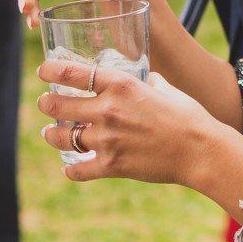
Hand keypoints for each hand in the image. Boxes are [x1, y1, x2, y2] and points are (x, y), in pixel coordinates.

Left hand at [36, 61, 233, 186]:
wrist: (200, 150)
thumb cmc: (188, 115)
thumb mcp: (165, 88)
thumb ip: (148, 82)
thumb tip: (145, 80)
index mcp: (120, 85)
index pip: (72, 73)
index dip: (50, 70)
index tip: (42, 70)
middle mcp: (107, 110)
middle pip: (57, 106)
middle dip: (46, 104)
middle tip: (45, 103)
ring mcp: (107, 140)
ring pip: (61, 138)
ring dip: (51, 135)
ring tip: (49, 133)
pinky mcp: (111, 165)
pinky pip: (79, 170)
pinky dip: (71, 171)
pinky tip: (70, 169)